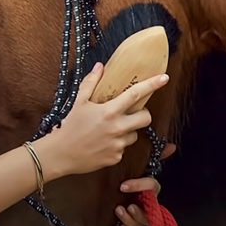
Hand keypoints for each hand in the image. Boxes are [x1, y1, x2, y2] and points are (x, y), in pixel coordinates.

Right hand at [36, 63, 168, 177]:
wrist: (60, 154)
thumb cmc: (69, 126)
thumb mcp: (79, 102)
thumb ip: (91, 83)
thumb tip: (100, 66)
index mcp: (109, 111)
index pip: (136, 94)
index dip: (152, 85)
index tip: (164, 78)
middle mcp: (117, 128)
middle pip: (145, 118)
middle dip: (142, 114)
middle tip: (130, 113)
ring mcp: (118, 145)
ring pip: (134, 135)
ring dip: (128, 131)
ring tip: (110, 130)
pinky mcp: (116, 158)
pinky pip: (124, 149)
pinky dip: (117, 145)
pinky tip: (103, 143)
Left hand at [115, 143, 175, 225]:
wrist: (106, 198)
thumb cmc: (123, 182)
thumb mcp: (133, 168)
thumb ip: (154, 156)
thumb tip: (172, 146)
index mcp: (148, 191)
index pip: (153, 187)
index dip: (141, 186)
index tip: (124, 185)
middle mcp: (147, 205)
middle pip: (151, 213)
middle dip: (139, 212)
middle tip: (127, 206)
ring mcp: (141, 218)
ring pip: (143, 225)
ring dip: (131, 220)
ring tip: (119, 212)